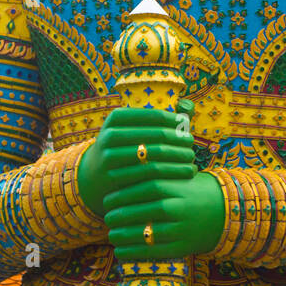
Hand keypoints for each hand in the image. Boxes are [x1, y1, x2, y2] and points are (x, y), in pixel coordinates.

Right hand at [76, 105, 195, 219]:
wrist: (94, 175)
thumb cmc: (124, 147)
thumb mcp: (131, 129)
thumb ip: (157, 120)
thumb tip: (189, 108)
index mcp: (116, 118)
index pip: (154, 116)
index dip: (174, 120)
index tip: (186, 125)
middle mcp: (109, 135)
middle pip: (155, 135)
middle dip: (178, 138)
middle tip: (191, 142)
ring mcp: (109, 157)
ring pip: (153, 155)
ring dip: (177, 156)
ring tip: (191, 157)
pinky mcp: (114, 177)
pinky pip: (148, 175)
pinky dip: (171, 173)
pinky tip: (184, 172)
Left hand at [105, 169, 223, 260]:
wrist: (224, 212)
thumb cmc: (192, 191)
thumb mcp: (177, 177)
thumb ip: (154, 175)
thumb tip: (119, 175)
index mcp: (177, 186)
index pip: (145, 188)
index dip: (123, 195)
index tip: (107, 199)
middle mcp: (179, 208)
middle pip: (143, 211)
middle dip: (120, 215)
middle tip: (106, 217)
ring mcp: (181, 229)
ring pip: (146, 233)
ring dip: (123, 235)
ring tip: (111, 234)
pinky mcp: (183, 247)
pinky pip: (154, 251)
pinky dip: (134, 252)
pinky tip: (120, 251)